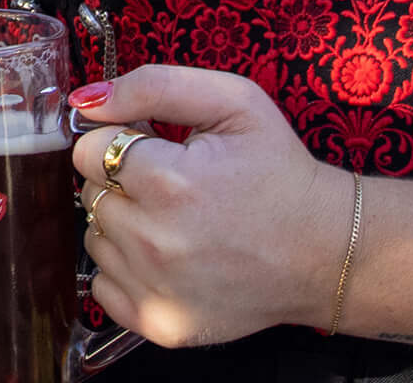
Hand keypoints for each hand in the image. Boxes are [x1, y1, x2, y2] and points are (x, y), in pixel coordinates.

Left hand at [68, 66, 347, 347]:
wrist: (326, 252)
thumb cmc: (279, 171)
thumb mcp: (233, 101)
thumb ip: (152, 86)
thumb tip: (86, 101)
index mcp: (169, 181)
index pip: (89, 150)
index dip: (122, 143)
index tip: (155, 149)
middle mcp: (154, 242)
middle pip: (89, 194)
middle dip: (122, 183)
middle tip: (173, 186)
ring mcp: (156, 291)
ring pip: (95, 239)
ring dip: (123, 226)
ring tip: (175, 222)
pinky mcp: (161, 326)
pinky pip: (103, 287)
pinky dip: (126, 270)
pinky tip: (167, 258)